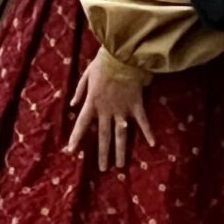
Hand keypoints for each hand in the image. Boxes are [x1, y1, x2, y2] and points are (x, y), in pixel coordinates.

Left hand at [63, 49, 157, 171]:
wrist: (123, 54)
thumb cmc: (103, 63)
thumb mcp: (86, 75)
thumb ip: (79, 91)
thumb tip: (73, 105)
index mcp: (93, 102)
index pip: (82, 124)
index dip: (76, 137)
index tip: (71, 151)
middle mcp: (107, 110)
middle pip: (104, 136)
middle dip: (102, 154)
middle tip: (103, 169)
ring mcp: (123, 109)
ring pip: (121, 135)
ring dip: (120, 151)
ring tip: (120, 166)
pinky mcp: (136, 105)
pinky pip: (143, 121)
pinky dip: (148, 132)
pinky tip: (152, 144)